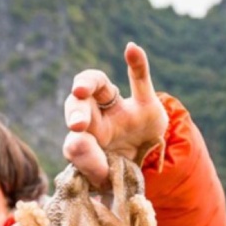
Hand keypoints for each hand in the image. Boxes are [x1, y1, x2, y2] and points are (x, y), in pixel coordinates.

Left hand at [63, 42, 168, 185]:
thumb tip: (76, 140)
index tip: (81, 151)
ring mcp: (120, 110)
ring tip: (80, 88)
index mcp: (85, 142)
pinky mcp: (145, 105)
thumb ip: (89, 164)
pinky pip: (140, 80)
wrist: (152, 167)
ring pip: (99, 85)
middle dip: (76, 112)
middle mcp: (97, 120)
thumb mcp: (104, 177)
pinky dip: (137, 63)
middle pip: (78, 105)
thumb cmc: (119, 172)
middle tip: (78, 125)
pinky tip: (131, 49)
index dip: (77, 147)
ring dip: (88, 83)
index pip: (73, 140)